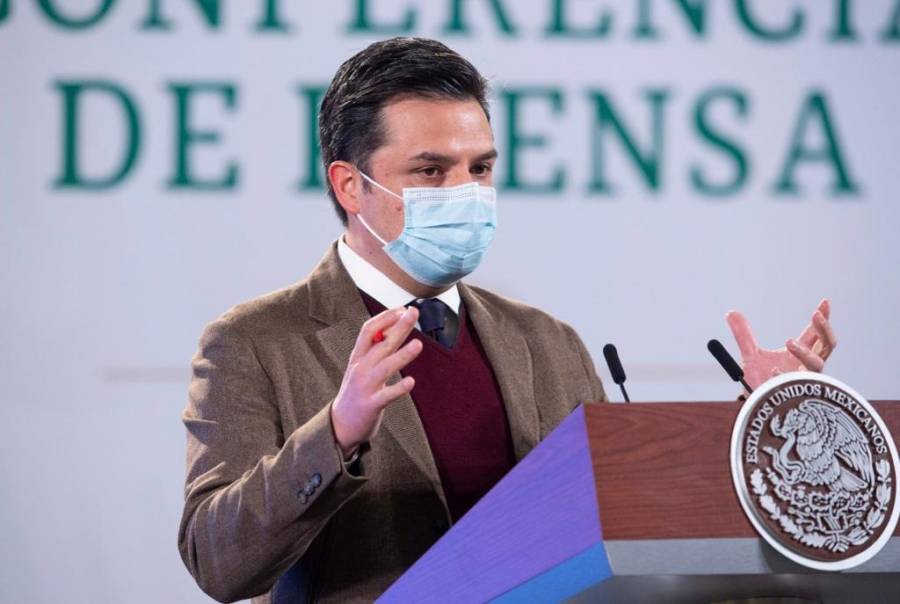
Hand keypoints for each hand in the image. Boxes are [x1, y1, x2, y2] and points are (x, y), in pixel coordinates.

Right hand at [330, 306, 422, 455]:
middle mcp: (360, 368)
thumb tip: (394, 328)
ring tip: (418, 345)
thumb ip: (377, 350)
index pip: (368, 330)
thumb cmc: (356, 392)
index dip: (385, 318)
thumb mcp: (361, 367)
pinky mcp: (371, 405)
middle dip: (398, 327)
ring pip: (385, 367)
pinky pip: (386, 395)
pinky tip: (411, 382)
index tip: (402, 309)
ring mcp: (365, 387)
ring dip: (402, 355)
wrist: (340, 425)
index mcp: (358, 357)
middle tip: (414, 314)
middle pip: (381, 343)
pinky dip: (399, 388)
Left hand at [726, 299, 836, 390]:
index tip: (825, 301)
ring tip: (788, 341)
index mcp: (801, 353)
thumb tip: (731, 312)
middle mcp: (808, 366)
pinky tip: (772, 370)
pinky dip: (783, 375)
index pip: (816, 333)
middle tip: (815, 315)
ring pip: (818, 364)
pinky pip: (797, 384)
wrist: (758, 406)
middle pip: (828, 344)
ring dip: (805, 351)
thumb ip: (743, 335)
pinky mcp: (797, 395)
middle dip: (825, 329)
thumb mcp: (750, 355)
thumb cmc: (761, 380)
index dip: (823, 318)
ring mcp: (805, 380)